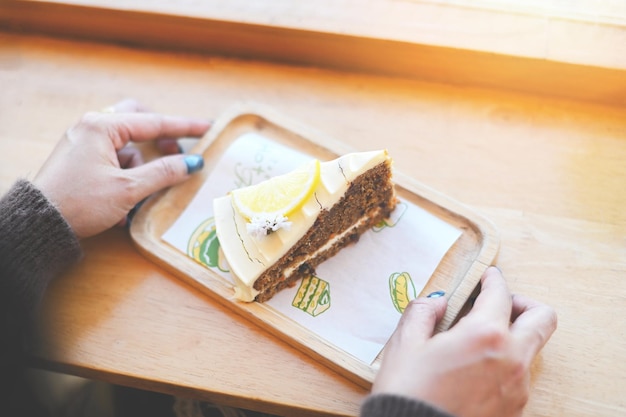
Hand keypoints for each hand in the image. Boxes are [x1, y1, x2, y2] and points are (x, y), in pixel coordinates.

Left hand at [33, 99, 210, 238]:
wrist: (39, 223)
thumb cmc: (81, 202)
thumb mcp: (128, 189)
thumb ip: (164, 172)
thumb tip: (193, 163)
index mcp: (102, 127)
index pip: (153, 122)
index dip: (184, 126)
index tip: (208, 127)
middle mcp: (91, 127)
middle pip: (137, 122)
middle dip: (160, 138)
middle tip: (176, 153)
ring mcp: (84, 142)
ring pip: (125, 144)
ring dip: (142, 162)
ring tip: (150, 187)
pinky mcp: (80, 159)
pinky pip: (112, 158)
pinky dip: (127, 173)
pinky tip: (128, 200)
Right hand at [372, 267, 556, 416]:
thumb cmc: (408, 392)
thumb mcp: (405, 344)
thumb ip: (423, 312)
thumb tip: (436, 302)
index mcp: (485, 335)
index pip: (500, 294)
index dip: (493, 280)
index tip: (489, 276)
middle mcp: (511, 358)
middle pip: (542, 318)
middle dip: (524, 304)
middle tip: (500, 304)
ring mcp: (518, 387)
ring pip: (531, 349)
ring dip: (512, 337)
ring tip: (477, 343)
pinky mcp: (514, 409)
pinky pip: (518, 376)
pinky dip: (503, 364)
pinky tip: (474, 370)